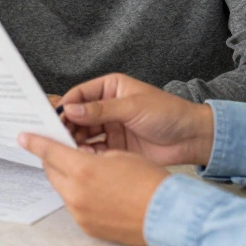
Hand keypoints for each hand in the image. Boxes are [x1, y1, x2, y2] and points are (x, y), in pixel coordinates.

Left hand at [19, 133, 167, 245]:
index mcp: (83, 170)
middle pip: (52, 171)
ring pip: (63, 188)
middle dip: (53, 158)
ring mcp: (80, 213)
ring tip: (85, 169)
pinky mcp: (87, 226)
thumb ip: (94, 153)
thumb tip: (82, 155)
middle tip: (60, 148)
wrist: (168, 215)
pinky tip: (95, 188)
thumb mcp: (120, 155)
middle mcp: (77, 194)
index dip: (35, 142)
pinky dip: (79, 193)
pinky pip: (74, 204)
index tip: (24, 136)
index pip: (50, 152)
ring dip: (67, 176)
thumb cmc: (150, 183)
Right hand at [59, 74, 214, 166]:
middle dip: (67, 126)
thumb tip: (72, 109)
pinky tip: (86, 158)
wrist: (191, 138)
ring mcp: (110, 127)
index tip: (54, 117)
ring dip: (76, 141)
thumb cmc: (169, 113)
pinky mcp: (116, 147)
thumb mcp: (133, 107)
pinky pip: (94, 150)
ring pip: (83, 134)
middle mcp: (107, 107)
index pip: (79, 95)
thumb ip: (101, 109)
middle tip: (57, 136)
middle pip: (78, 116)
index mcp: (110, 88)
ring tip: (70, 149)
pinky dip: (88, 154)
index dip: (66, 106)